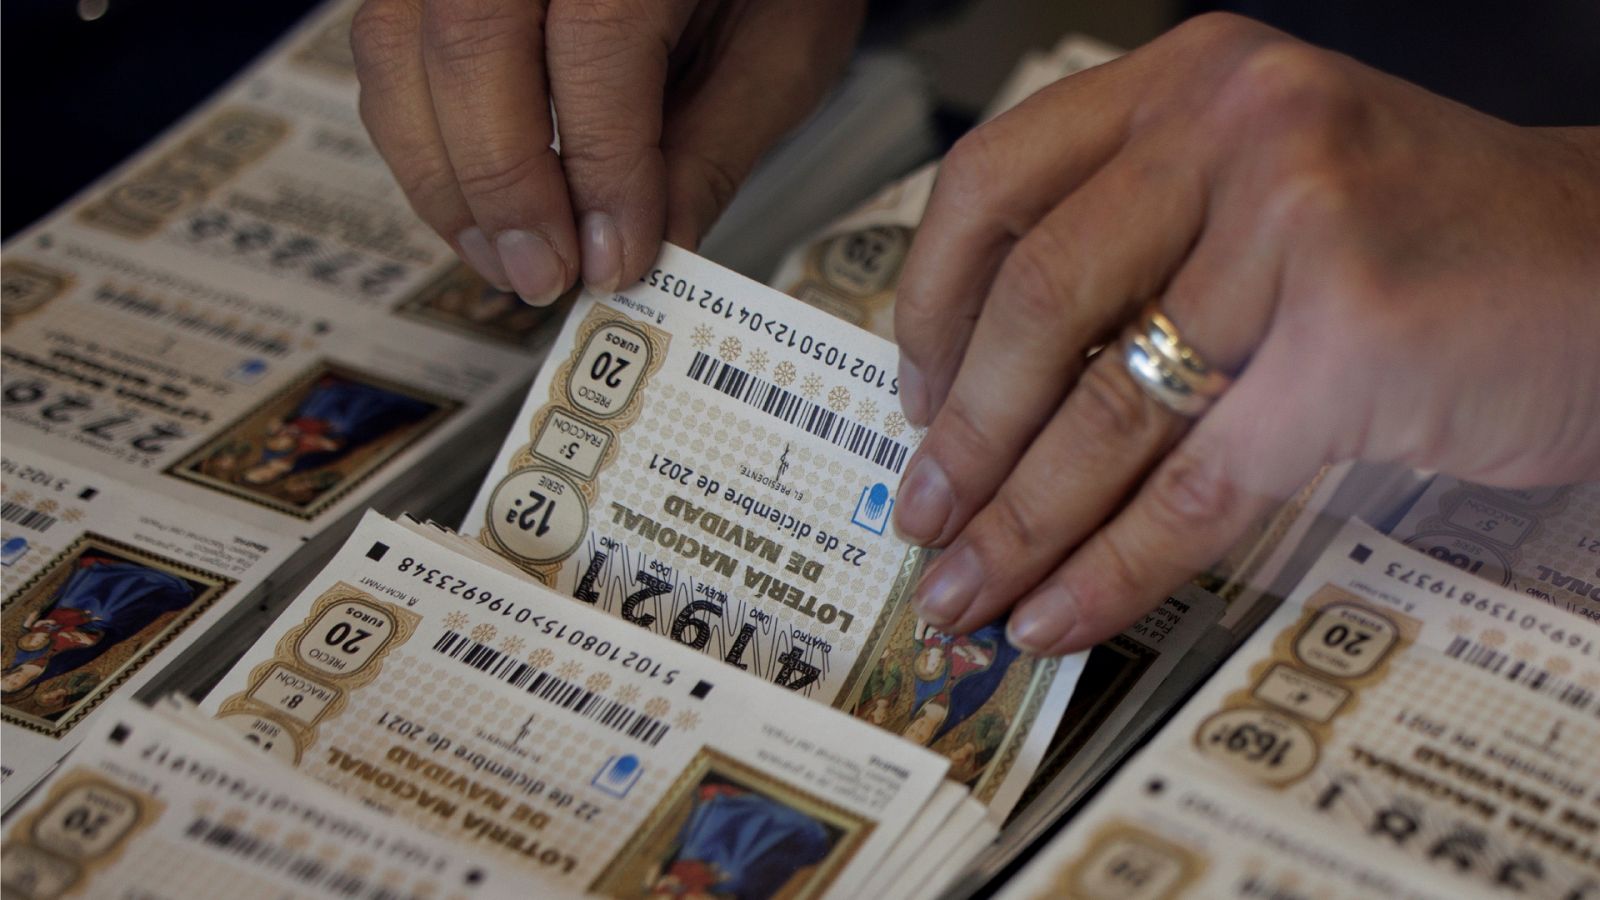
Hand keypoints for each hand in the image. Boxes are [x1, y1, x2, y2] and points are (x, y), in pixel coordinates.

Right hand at [351, 0, 862, 303]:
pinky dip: (418, 138)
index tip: (617, 260)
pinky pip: (388, 44)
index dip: (600, 169)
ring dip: (441, 174)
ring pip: (399, 47)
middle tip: (546, 275)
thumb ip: (710, 150)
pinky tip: (477, 206)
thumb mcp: (779, 50)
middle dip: (502, 184)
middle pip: (471, 43)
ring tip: (507, 258)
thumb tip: (649, 255)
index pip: (597, 46)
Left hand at [890, 14, 1599, 655]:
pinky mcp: (1356, 338)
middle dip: (964, 437)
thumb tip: (981, 394)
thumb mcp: (1257, 193)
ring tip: (964, 590)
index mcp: (1190, 81)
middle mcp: (1234, 123)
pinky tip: (1059, 612)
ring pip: (1108, 406)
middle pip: (1035, 301)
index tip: (914, 399)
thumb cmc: (1420, 241)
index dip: (931, 307)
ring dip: (1018, 522)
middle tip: (921, 519)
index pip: (995, 183)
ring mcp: (1298, 222)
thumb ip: (1135, 252)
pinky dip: (1114, 565)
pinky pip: (1195, 483)